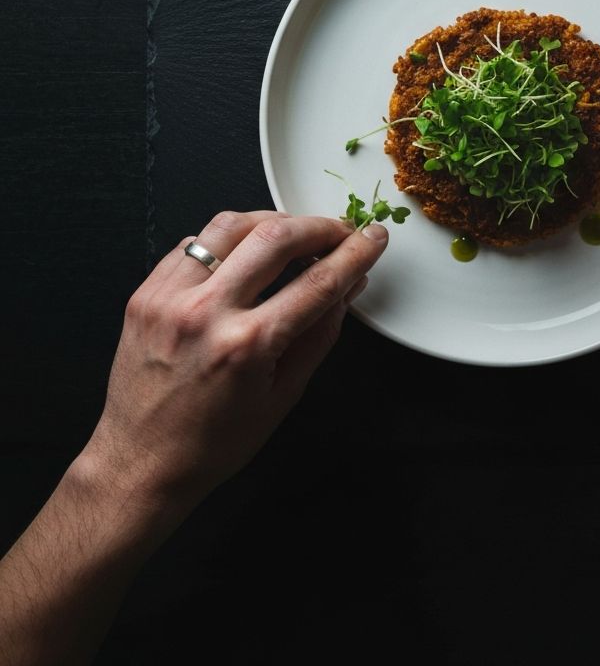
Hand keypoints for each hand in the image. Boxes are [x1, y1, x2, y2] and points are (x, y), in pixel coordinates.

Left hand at [81, 210, 386, 510]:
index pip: (318, 281)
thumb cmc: (214, 442)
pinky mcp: (146, 294)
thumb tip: (348, 286)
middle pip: (277, 238)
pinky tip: (246, 254)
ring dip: (272, 222)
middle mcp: (206, 313)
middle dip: (319, 227)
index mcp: (248, 345)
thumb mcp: (285, 394)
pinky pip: (194, 244)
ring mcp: (169, 298)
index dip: (355, 253)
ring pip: (231, 225)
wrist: (141, 464)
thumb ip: (320, 333)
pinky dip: (228, 240)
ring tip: (295, 235)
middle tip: (339, 232)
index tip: (372, 238)